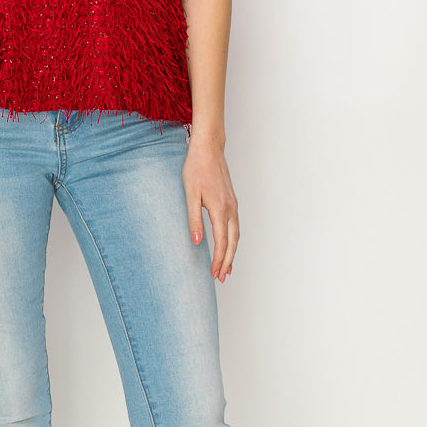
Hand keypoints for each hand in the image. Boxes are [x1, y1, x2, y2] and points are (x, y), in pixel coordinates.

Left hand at [182, 136, 239, 282]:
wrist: (208, 148)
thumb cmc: (196, 168)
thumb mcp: (190, 194)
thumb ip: (194, 219)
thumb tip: (196, 242)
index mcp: (220, 209)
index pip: (222, 242)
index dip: (219, 260)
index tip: (214, 274)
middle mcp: (230, 209)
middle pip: (233, 242)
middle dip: (228, 262)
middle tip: (221, 278)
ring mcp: (233, 205)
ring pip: (236, 235)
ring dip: (232, 253)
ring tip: (227, 268)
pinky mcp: (232, 201)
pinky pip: (236, 226)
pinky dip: (233, 240)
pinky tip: (228, 245)